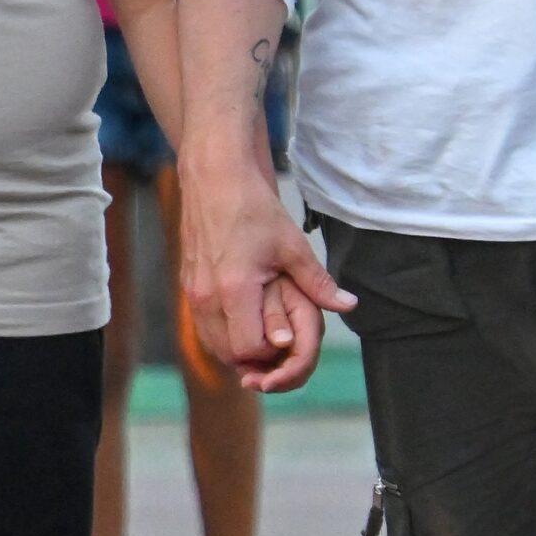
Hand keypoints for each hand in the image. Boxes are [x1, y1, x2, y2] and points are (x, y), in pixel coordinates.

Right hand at [177, 134, 355, 393]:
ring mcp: (192, 293)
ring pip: (212, 345)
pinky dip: (223, 334)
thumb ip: (318, 283)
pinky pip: (203, 327)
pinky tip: (245, 320)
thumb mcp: (292, 245)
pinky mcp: (187, 287)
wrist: (215, 178)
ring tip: (265, 333)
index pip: (249, 349)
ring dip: (237, 348)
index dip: (272, 352)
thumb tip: (349, 305)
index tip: (289, 337)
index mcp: (234, 289)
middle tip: (281, 343)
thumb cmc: (254, 208)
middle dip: (256, 357)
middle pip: (228, 355)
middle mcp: (206, 297)